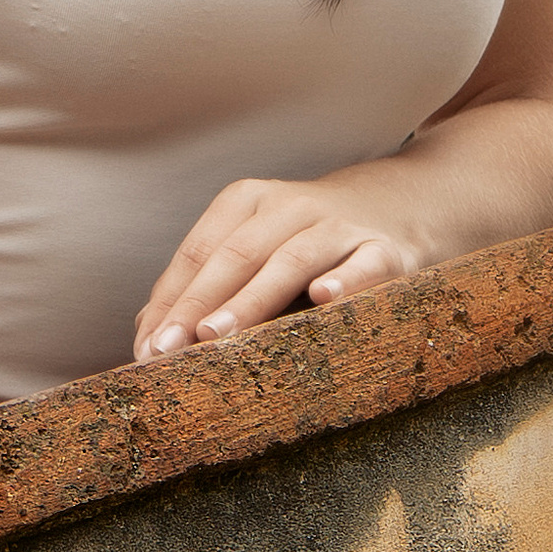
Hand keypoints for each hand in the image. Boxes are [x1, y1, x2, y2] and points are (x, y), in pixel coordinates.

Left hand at [133, 174, 430, 360]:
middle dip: (197, 305)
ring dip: (251, 299)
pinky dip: (345, 281)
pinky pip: (364, 266)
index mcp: (249, 201)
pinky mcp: (387, 249)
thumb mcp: (257, 244)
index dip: (170, 299)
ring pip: (290, 260)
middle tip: (168, 350)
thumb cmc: (311, 238)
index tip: (146, 347)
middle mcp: (290, 206)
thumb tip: (148, 330)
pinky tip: (324, 300)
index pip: (199, 251)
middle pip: (235, 255)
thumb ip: (207, 283)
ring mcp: (339, 226)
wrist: (407, 201)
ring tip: (217, 335)